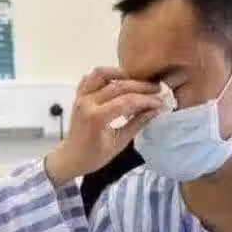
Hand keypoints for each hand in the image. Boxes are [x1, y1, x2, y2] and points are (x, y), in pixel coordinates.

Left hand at [45, 67, 161, 185]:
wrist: (71, 158)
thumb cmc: (94, 156)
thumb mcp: (119, 143)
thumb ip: (137, 124)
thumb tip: (155, 110)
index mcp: (96, 117)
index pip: (127, 101)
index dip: (146, 100)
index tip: (160, 102)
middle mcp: (87, 103)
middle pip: (118, 85)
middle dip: (140, 86)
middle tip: (157, 89)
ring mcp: (81, 97)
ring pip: (101, 73)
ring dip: (121, 74)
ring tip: (137, 82)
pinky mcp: (78, 96)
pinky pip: (90, 78)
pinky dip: (104, 76)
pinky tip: (117, 82)